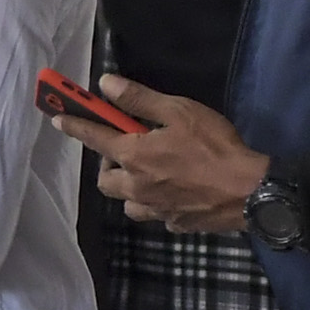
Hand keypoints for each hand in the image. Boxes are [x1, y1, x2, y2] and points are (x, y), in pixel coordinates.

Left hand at [54, 76, 268, 233]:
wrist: (251, 191)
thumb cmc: (214, 146)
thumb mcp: (178, 112)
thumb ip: (139, 100)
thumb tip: (105, 85)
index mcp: (134, 157)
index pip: (94, 139)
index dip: (75, 126)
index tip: (58, 119)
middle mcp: (137, 187)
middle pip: (105, 180)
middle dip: (109, 164)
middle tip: (128, 149)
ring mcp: (156, 210)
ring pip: (127, 202)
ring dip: (129, 188)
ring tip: (149, 173)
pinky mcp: (175, 224)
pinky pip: (155, 214)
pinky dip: (156, 203)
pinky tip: (173, 193)